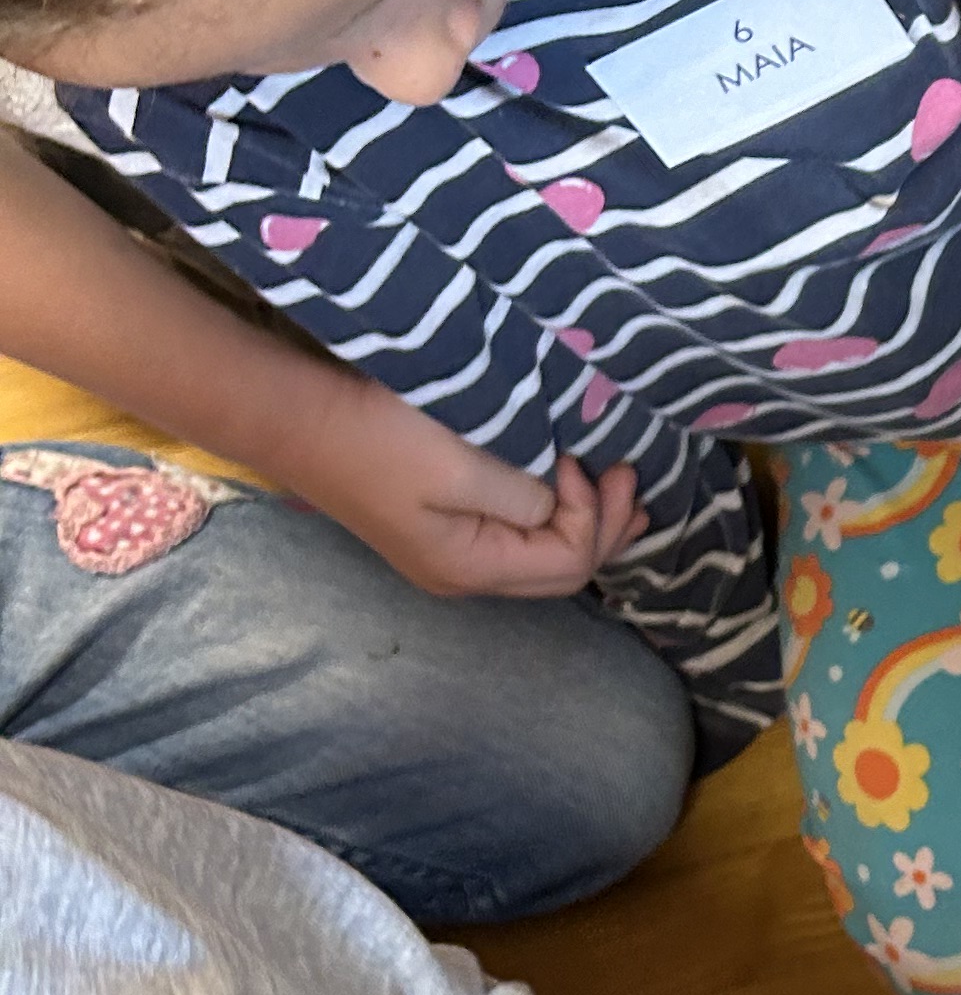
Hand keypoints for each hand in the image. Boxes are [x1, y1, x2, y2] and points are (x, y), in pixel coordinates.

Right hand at [275, 374, 643, 597]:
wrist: (298, 418)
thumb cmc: (378, 436)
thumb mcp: (460, 465)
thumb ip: (523, 497)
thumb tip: (558, 508)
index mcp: (471, 568)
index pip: (569, 565)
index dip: (592, 516)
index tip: (581, 459)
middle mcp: (463, 576)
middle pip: (562, 571)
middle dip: (605, 526)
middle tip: (629, 475)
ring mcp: (448, 555)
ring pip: (541, 556)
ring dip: (585, 521)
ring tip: (619, 489)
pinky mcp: (439, 527)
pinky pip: (516, 534)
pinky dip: (553, 512)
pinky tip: (567, 490)